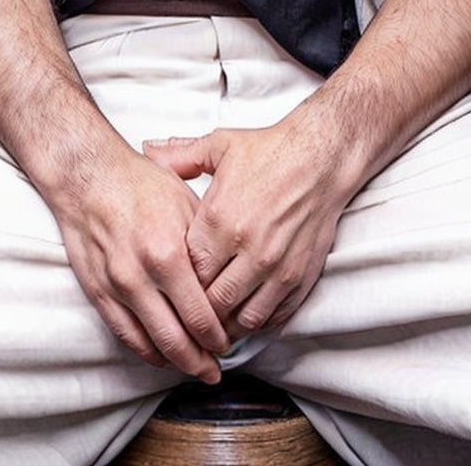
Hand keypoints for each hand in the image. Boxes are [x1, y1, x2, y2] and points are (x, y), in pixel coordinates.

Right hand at [50, 122, 229, 382]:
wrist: (89, 175)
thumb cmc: (139, 183)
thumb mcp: (186, 204)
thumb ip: (205, 247)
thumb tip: (227, 281)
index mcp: (168, 253)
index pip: (202, 315)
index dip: (219, 337)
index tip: (229, 342)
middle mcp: (141, 276)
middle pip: (178, 339)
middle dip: (201, 361)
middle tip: (215, 370)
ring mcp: (116, 288)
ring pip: (151, 345)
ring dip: (176, 362)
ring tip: (193, 367)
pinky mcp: (97, 292)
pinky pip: (125, 336)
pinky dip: (146, 352)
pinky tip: (160, 355)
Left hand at [143, 109, 344, 339]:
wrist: (321, 157)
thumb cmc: (271, 150)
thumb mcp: (219, 146)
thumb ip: (180, 155)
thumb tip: (148, 150)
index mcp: (221, 220)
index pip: (187, 272)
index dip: (178, 282)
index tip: (174, 285)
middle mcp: (248, 249)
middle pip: (212, 303)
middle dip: (199, 311)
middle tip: (190, 313)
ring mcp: (276, 268)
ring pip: (242, 319)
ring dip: (227, 323)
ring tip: (215, 321)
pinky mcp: (300, 278)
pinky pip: (273, 317)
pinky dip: (256, 322)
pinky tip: (245, 313)